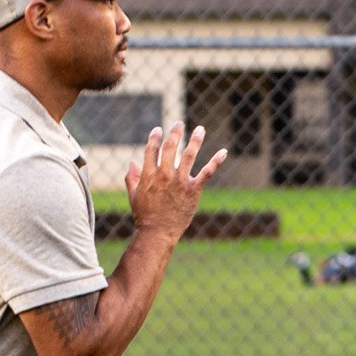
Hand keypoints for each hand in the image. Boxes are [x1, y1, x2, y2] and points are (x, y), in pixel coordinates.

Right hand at [124, 121, 226, 244]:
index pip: (151, 149)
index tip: (158, 130)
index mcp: (149, 174)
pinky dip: (216, 161)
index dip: (155, 137)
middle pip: (170, 147)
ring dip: (195, 140)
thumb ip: (132, 178)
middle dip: (175, 132)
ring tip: (200, 130)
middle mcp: (164, 174)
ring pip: (189, 155)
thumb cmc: (144, 216)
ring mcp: (179, 181)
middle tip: (179, 123)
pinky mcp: (193, 190)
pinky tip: (224, 152)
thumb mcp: (134, 196)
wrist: (157, 233)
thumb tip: (132, 164)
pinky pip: (207, 172)